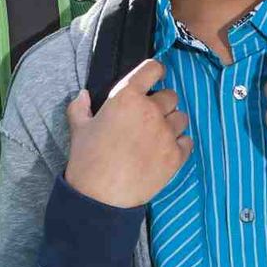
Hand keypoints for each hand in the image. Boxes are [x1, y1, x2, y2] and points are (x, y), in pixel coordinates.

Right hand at [64, 56, 189, 209]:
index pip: (153, 68)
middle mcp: (151, 110)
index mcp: (126, 97)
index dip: (155, 72)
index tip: (153, 78)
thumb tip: (84, 95)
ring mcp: (166, 133)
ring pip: (181, 118)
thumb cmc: (87, 161)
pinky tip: (165, 151)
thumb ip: (80, 108)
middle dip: (161, 104)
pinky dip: (179, 144)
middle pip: (170, 95)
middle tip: (148, 118)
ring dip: (171, 123)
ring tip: (157, 136)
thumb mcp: (79, 129)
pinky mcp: (176, 156)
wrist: (100, 198)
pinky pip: (187, 141)